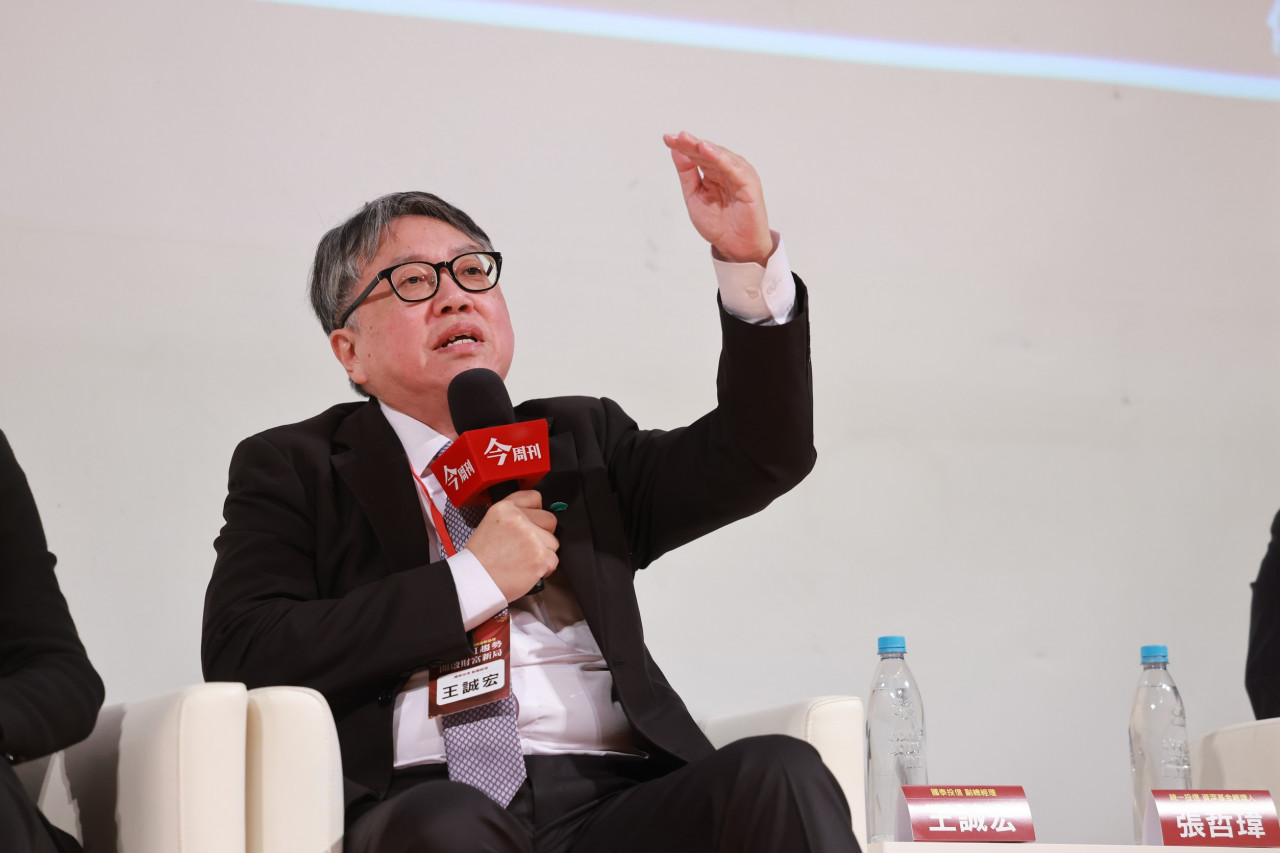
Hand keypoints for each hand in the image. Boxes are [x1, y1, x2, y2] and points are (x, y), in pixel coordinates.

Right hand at [465, 490, 558, 601]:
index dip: (536, 512)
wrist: (475, 581)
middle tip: (526, 547)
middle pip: (550, 520)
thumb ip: (512, 517)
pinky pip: (553, 560)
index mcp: (505, 509)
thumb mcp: (489, 524)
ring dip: (543, 553)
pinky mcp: (540, 557)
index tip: (532, 522)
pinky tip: (527, 570)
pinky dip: (544, 569)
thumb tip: (533, 518)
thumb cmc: (480, 559)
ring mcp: (531, 538)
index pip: (535, 497)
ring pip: (553, 542)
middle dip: (543, 534)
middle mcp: (519, 519)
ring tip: (523, 561)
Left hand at [664, 131, 773, 265]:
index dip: (683, 146)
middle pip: (708, 153)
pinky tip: (709, 152)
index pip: (697, 155)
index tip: (667, 138)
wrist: (735, 247)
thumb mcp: (694, 196)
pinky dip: (723, 159)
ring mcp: (739, 175)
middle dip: (692, 144)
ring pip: (721, 157)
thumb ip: (687, 173)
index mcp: (714, 172)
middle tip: (677, 137)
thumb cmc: (718, 224)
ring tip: (692, 141)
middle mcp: (727, 170)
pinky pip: (735, 169)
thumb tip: (675, 150)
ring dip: (706, 148)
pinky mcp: (749, 184)